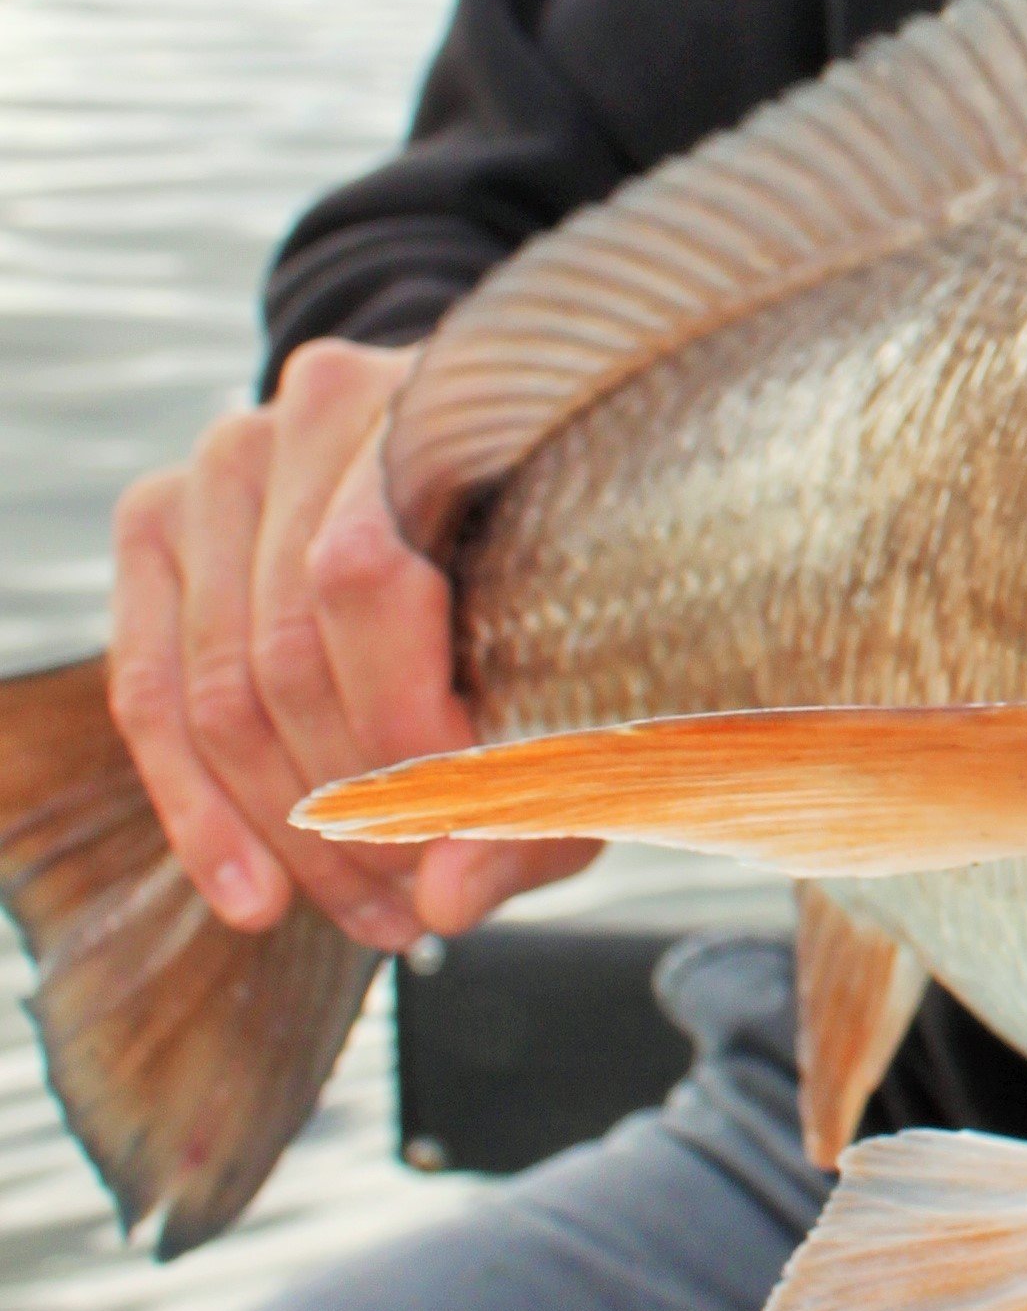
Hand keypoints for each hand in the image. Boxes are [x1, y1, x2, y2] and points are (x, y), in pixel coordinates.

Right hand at [106, 337, 597, 954]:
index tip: (463, 835)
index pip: (365, 584)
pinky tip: (254, 895)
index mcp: (452, 406)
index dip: (404, 737)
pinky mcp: (160, 514)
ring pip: (214, 685)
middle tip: (421, 898)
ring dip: (286, 828)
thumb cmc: (565, 587)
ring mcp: (231, 451)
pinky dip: (197, 809)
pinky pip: (147, 686)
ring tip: (374, 908)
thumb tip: (446, 901)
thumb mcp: (595, 680)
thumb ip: (539, 786)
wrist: (494, 485)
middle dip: (350, 807)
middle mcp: (327, 403)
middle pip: (285, 650)